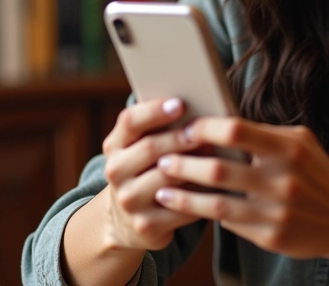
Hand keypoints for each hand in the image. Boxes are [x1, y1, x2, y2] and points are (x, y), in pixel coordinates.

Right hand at [100, 98, 202, 250]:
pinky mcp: (146, 225)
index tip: (180, 103)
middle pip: (150, 148)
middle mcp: (115, 172)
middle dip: (180, 137)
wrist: (125, 219)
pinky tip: (214, 186)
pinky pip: (179, 206)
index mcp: (114, 145)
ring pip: (166, 177)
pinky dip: (199, 195)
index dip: (155, 111)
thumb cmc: (145, 167)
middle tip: (203, 130)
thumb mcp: (139, 145)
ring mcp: (129, 201)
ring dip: (193, 165)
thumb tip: (196, 103)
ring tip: (214, 155)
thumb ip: (156, 125)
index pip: (130, 121)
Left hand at [152, 117, 328, 260]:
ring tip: (162, 188)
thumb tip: (218, 121)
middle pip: (218, 168)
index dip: (205, 127)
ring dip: (183, 195)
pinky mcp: (271, 236)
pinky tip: (186, 207)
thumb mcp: (300, 141)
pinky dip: (203, 213)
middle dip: (183, 162)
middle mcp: (282, 179)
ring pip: (216, 203)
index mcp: (288, 147)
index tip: (185, 128)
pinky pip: (228, 223)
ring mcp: (276, 211)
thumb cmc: (315, 171)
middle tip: (162, 158)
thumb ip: (264, 133)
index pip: (236, 129)